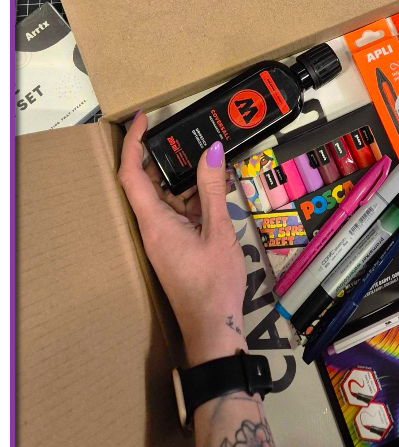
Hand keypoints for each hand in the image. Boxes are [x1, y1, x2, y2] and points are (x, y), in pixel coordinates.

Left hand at [117, 112, 246, 366]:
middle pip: (149, 183)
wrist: (213, 327)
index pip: (131, 175)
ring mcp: (164, 238)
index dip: (133, 144)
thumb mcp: (218, 231)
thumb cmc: (214, 282)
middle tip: (187, 134)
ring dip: (188, 179)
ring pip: (168, 197)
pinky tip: (219, 189)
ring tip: (214, 159)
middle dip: (166, 157)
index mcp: (155, 222)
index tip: (143, 119)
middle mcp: (153, 228)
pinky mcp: (176, 245)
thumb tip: (212, 151)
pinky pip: (180, 212)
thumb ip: (212, 190)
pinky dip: (196, 198)